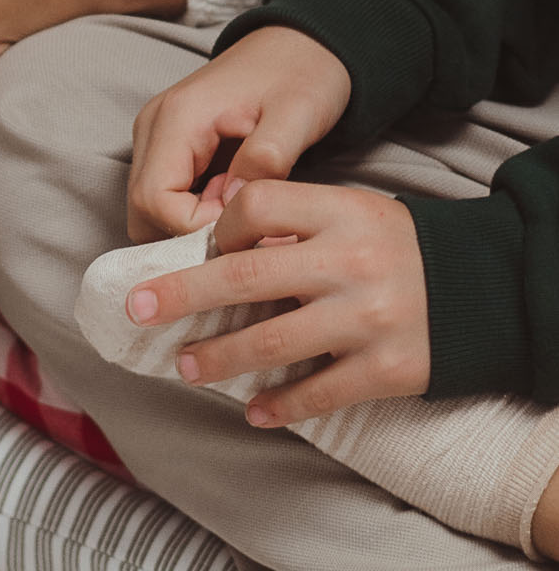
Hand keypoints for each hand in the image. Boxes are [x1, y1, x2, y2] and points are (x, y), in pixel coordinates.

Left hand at [126, 180, 430, 423]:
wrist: (478, 287)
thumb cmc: (396, 244)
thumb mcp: (352, 211)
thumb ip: (297, 223)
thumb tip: (221, 250)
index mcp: (338, 211)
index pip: (255, 205)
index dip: (220, 227)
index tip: (204, 248)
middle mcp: (347, 261)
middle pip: (246, 275)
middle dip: (182, 294)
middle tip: (137, 308)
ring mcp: (366, 317)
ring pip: (273, 341)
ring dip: (221, 358)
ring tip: (186, 365)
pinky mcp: (385, 369)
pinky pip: (319, 391)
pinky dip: (281, 405)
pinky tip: (254, 411)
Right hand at [129, 27, 351, 241]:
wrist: (301, 43)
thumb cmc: (302, 74)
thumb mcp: (297, 114)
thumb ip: (265, 159)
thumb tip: (234, 209)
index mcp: (177, 117)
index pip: (154, 202)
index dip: (195, 229)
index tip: (243, 227)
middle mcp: (154, 127)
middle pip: (142, 212)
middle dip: (189, 233)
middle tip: (243, 224)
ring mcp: (157, 136)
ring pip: (150, 211)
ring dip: (193, 225)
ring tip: (241, 208)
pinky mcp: (169, 146)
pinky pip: (165, 198)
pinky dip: (195, 213)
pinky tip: (233, 200)